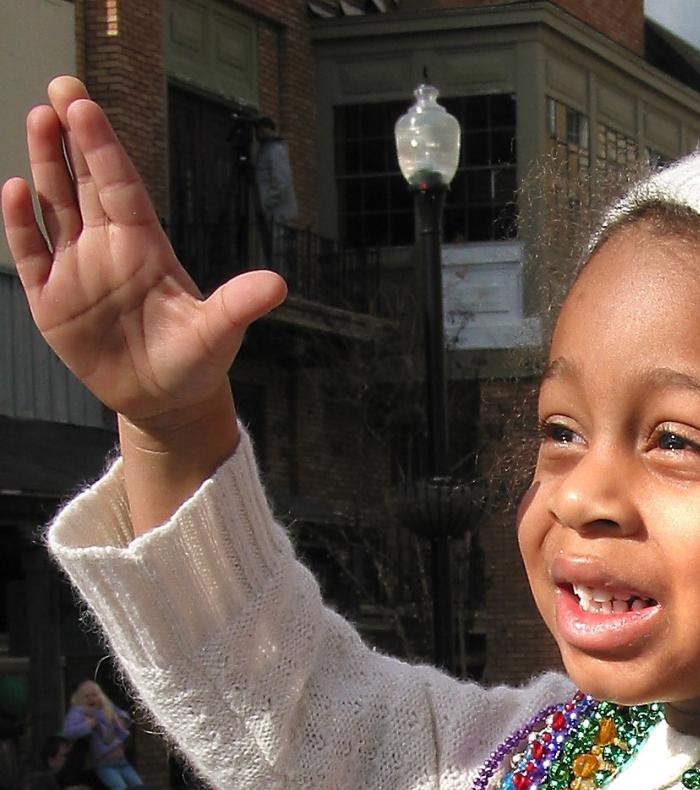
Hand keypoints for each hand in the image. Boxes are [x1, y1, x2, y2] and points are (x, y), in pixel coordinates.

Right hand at [0, 77, 284, 433]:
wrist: (165, 399)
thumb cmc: (196, 360)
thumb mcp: (218, 334)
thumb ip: (238, 306)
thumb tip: (278, 285)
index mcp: (147, 246)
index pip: (121, 186)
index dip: (103, 147)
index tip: (86, 105)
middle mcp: (109, 247)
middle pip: (86, 182)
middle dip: (71, 137)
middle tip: (61, 86)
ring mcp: (77, 269)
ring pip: (56, 206)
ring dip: (44, 166)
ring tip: (37, 117)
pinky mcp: (51, 299)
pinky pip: (32, 253)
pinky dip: (21, 225)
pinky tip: (14, 190)